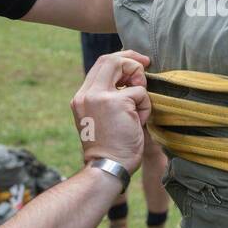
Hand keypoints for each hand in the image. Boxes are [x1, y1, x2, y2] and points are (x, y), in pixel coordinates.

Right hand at [71, 50, 151, 171]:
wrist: (107, 168)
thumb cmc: (110, 148)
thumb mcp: (102, 117)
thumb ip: (108, 97)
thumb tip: (129, 77)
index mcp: (81, 98)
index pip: (100, 64)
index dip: (121, 59)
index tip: (137, 64)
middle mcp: (87, 94)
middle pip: (110, 59)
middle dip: (132, 61)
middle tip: (146, 67)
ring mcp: (100, 97)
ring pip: (126, 71)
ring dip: (140, 88)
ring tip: (137, 112)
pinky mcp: (116, 103)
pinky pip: (140, 93)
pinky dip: (145, 107)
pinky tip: (138, 123)